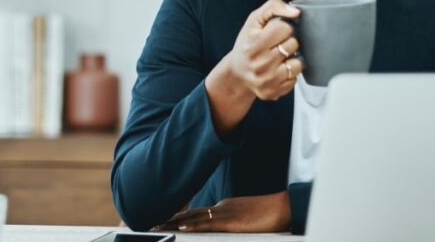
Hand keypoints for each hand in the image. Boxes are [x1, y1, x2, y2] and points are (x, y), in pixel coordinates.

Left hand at [154, 191, 290, 232]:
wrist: (283, 207)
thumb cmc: (268, 214)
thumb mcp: (245, 217)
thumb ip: (231, 221)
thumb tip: (223, 225)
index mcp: (223, 208)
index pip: (196, 212)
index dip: (178, 215)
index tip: (163, 219)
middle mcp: (220, 209)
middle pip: (190, 213)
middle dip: (170, 219)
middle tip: (151, 223)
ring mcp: (224, 214)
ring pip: (195, 218)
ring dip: (175, 223)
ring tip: (157, 226)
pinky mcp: (231, 222)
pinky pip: (209, 224)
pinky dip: (194, 225)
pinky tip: (182, 227)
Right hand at [225, 0, 302, 100]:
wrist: (237, 73)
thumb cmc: (247, 43)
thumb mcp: (254, 20)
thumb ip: (273, 7)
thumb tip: (296, 12)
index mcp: (254, 44)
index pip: (285, 28)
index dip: (282, 27)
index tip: (274, 32)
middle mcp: (260, 64)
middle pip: (293, 44)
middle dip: (287, 42)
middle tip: (276, 45)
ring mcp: (267, 80)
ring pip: (297, 63)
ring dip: (291, 59)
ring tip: (279, 58)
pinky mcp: (273, 92)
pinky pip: (295, 79)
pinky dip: (289, 73)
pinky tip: (278, 70)